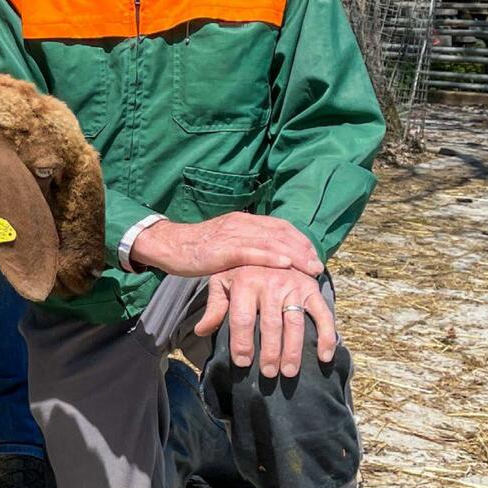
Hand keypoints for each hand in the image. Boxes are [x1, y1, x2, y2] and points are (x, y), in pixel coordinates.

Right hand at [131, 214, 322, 277]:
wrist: (168, 245)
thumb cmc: (196, 248)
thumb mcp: (224, 241)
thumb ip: (244, 245)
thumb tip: (265, 255)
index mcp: (242, 220)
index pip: (279, 226)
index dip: (300, 239)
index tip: (314, 254)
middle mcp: (240, 223)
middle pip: (280, 233)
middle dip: (303, 249)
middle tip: (319, 265)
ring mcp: (231, 235)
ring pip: (270, 241)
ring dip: (294, 254)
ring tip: (310, 267)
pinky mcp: (221, 249)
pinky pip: (250, 251)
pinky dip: (270, 256)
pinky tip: (285, 263)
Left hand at [194, 266, 336, 377]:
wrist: (270, 244)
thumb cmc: (242, 269)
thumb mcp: (223, 281)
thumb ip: (215, 306)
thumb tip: (201, 331)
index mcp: (245, 281)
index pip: (242, 318)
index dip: (242, 342)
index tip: (242, 362)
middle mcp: (270, 282)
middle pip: (270, 325)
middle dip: (269, 352)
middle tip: (268, 373)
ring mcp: (293, 285)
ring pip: (294, 323)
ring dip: (293, 350)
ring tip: (288, 372)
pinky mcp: (311, 288)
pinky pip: (322, 314)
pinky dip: (326, 335)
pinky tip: (324, 356)